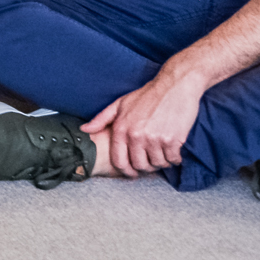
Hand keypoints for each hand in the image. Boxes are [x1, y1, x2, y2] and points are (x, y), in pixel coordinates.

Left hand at [83, 69, 204, 177]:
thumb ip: (101, 119)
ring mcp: (154, 139)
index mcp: (121, 128)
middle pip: (140, 166)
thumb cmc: (147, 95)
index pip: (119, 161)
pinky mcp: (172, 140)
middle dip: (147, 166)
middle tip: (152, 159)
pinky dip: (175, 158)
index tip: (133, 172)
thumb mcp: (120, 104)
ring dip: (162, 161)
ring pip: (157, 164)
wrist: (174, 86)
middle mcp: (136, 136)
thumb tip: (84, 129)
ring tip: (163, 151)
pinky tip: (174, 149)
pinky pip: (173, 160)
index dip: (126, 170)